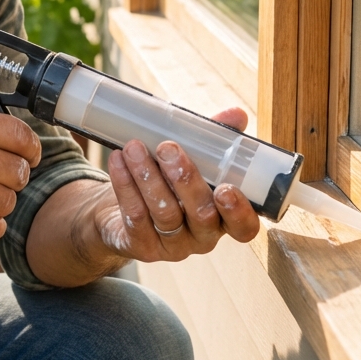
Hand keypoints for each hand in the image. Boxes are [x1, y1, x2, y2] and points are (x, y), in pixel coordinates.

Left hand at [93, 107, 260, 262]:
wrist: (118, 211)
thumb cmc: (166, 183)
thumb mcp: (191, 159)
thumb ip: (215, 141)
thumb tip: (237, 114)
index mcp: (222, 217)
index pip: (243, 227)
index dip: (238, 211)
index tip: (225, 188)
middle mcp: (201, 237)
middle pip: (201, 215)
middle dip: (185, 179)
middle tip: (167, 148)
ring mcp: (171, 245)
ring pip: (164, 214)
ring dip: (148, 176)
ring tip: (133, 147)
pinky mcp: (141, 245)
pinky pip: (134, 216)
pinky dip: (125, 185)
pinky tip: (117, 161)